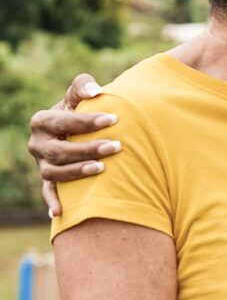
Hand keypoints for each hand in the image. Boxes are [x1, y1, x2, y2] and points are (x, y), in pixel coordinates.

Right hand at [26, 74, 120, 216]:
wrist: (75, 131)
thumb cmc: (80, 110)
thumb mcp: (78, 96)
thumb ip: (84, 87)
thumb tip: (97, 91)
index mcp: (42, 121)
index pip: (63, 121)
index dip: (87, 121)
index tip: (114, 119)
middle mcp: (38, 144)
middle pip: (59, 150)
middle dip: (87, 148)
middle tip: (116, 146)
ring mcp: (41, 164)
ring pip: (54, 173)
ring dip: (76, 172)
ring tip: (102, 168)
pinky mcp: (48, 180)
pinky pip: (48, 193)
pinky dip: (52, 202)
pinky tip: (60, 212)